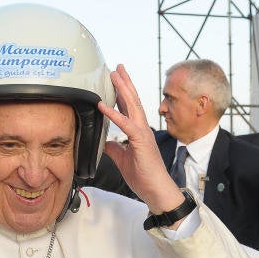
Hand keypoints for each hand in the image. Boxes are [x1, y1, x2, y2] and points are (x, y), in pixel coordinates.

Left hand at [97, 64, 183, 217]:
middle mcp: (141, 128)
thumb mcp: (122, 159)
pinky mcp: (141, 141)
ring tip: (114, 75)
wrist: (155, 190)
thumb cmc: (143, 175)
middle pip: (132, 100)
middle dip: (124, 82)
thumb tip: (104, 141)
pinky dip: (114, 114)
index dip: (122, 92)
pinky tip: (103, 105)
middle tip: (116, 67)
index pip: (129, 107)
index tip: (115, 79)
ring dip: (122, 89)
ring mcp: (142, 133)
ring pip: (133, 106)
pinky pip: (126, 125)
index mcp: (137, 131)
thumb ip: (114, 148)